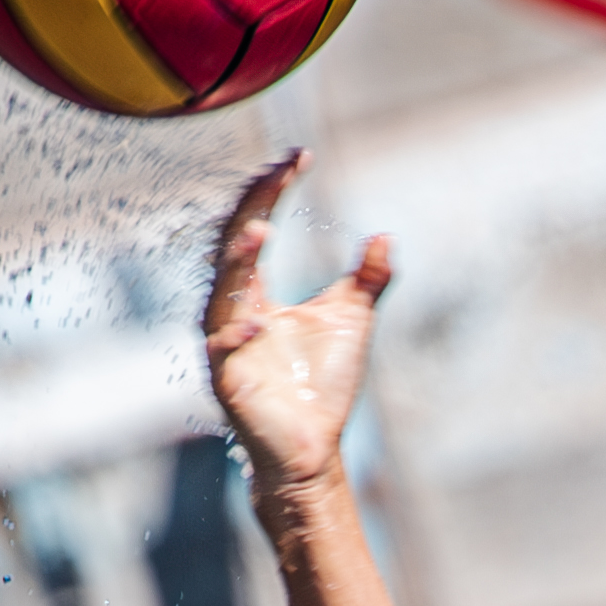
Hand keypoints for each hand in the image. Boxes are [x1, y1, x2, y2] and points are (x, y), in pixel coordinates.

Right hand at [204, 154, 393, 496]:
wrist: (313, 449)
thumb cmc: (323, 385)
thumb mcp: (351, 319)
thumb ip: (367, 279)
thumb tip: (384, 235)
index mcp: (253, 292)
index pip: (254, 226)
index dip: (273, 190)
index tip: (300, 157)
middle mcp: (232, 311)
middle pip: (232, 248)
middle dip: (253, 209)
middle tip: (276, 174)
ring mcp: (226, 346)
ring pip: (221, 295)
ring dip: (238, 263)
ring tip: (260, 231)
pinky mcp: (228, 382)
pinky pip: (222, 353)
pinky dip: (235, 336)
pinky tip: (256, 320)